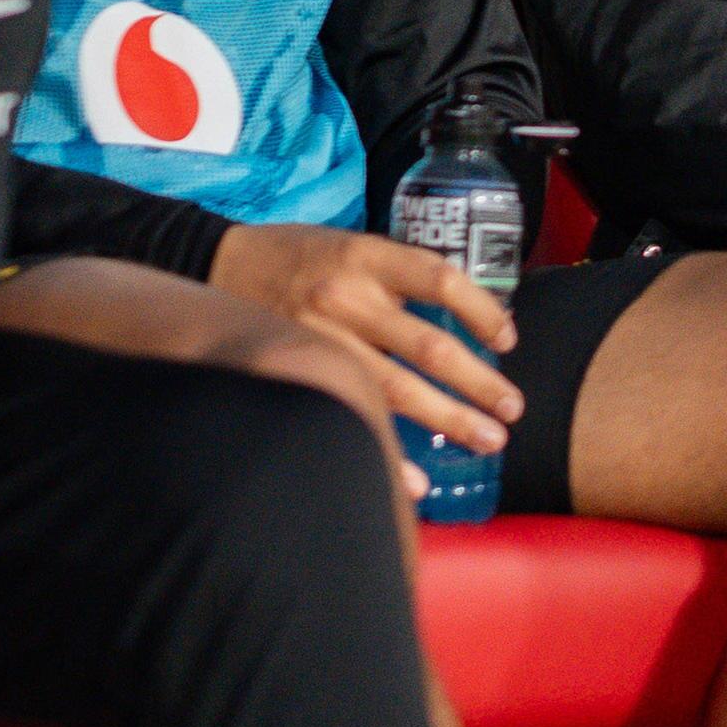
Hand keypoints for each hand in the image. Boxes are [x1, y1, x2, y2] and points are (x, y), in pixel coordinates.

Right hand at [207, 224, 521, 456]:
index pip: (441, 280)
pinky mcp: (294, 369)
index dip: (482, 310)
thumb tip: (477, 321)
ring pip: (395, 389)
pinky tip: (418, 480)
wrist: (213, 265)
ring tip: (489, 440)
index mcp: (367, 256)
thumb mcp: (355, 247)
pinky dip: (388, 452)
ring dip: (450, 419)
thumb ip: (403, 279)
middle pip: (427, 346)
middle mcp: (345, 296)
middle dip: (477, 383)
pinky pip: (350, 415)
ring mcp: (316, 338)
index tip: (509, 340)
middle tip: (513, 410)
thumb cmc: (302, 259)